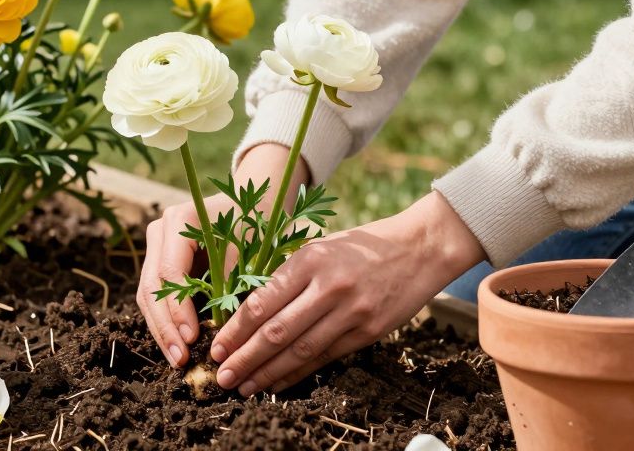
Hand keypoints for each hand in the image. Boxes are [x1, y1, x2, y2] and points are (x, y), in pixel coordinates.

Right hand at [137, 143, 306, 367]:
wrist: (253, 204)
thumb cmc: (255, 225)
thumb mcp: (248, 249)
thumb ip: (231, 283)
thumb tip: (219, 327)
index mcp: (180, 220)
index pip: (170, 273)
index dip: (178, 309)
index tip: (192, 338)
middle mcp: (160, 230)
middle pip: (152, 286)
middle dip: (165, 327)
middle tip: (180, 358)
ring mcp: (156, 245)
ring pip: (148, 294)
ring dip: (161, 329)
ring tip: (177, 359)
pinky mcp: (160, 260)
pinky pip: (155, 295)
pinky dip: (165, 320)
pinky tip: (177, 345)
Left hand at [208, 190, 485, 395]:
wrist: (418, 249)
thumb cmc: (361, 247)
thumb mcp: (320, 247)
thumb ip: (288, 276)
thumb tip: (248, 312)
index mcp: (309, 259)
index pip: (262, 302)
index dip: (235, 330)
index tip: (216, 347)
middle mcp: (328, 286)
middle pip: (276, 331)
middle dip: (244, 358)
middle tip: (221, 376)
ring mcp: (350, 311)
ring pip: (299, 350)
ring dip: (267, 373)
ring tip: (243, 386)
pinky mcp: (367, 331)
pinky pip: (325, 357)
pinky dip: (297, 373)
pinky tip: (277, 382)